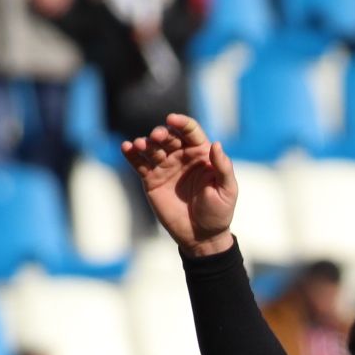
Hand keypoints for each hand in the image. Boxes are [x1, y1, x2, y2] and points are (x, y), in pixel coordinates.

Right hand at [122, 114, 238, 256]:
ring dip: (145, 143)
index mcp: (201, 153)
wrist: (201, 235)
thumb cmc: (218, 211)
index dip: (181, 122)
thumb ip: (223, 168)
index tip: (172, 119)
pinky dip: (131, 154)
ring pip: (152, 148)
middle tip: (157, 137)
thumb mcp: (227, 190)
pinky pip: (139, 163)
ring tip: (139, 144)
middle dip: (162, 133)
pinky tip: (126, 148)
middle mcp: (182, 156)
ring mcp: (165, 167)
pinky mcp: (151, 180)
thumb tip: (216, 144)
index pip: (190, 131)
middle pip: (169, 137)